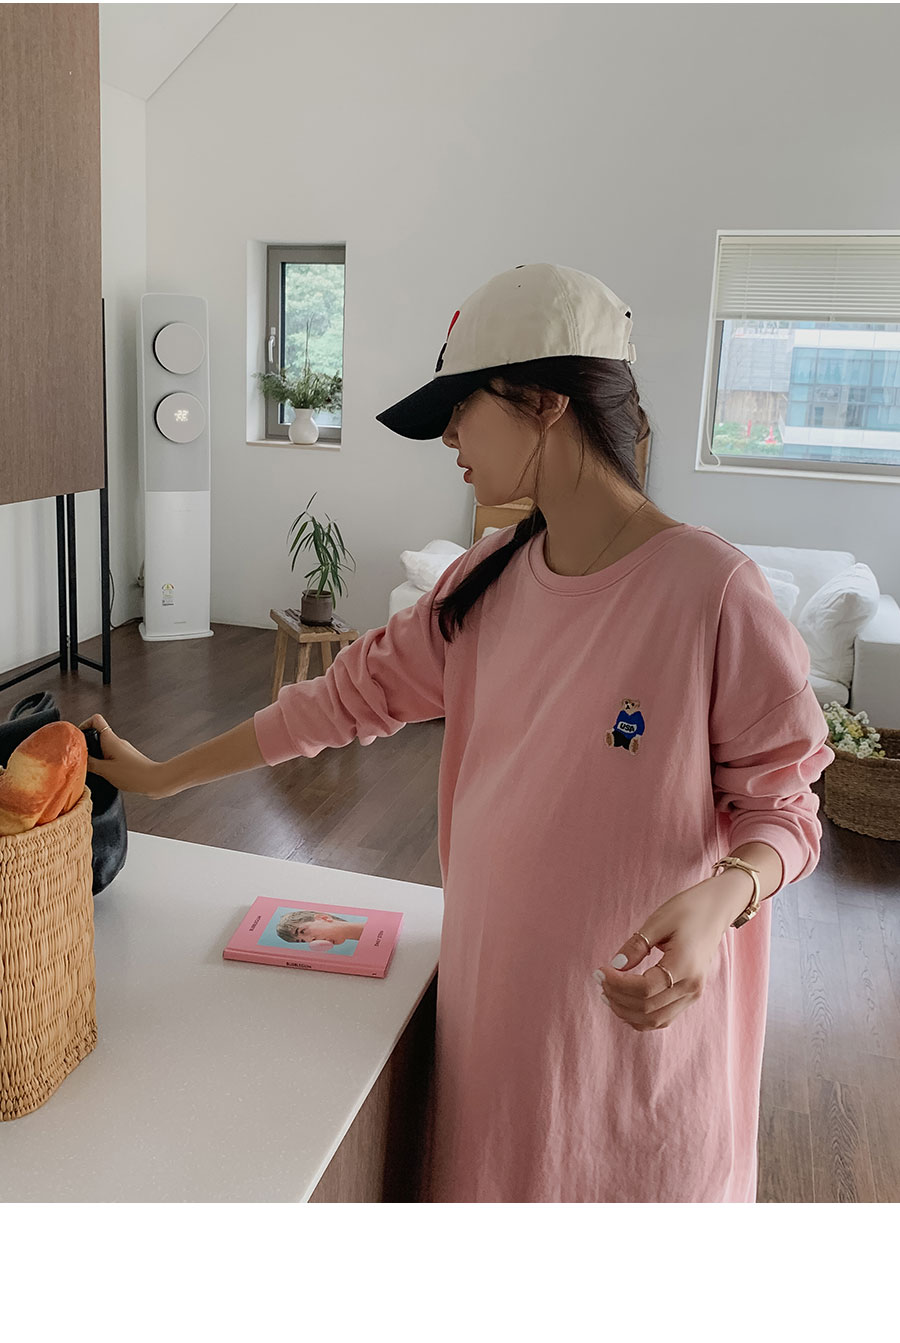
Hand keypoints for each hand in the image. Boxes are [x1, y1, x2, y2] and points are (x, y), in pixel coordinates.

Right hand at [79, 714, 173, 799]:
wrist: (155, 781)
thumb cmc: (134, 774)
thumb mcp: (105, 770)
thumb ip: (90, 763)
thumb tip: (78, 759)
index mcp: (110, 739)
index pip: (96, 719)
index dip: (84, 724)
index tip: (77, 737)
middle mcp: (117, 741)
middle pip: (97, 734)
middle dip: (87, 745)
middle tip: (82, 756)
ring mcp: (122, 749)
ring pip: (103, 747)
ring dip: (96, 755)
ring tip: (93, 768)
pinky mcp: (126, 758)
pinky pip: (110, 755)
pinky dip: (104, 762)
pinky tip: (105, 773)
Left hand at [592, 873, 750, 1031]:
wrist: (717, 910)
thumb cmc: (688, 909)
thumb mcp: (659, 920)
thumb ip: (636, 945)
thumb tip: (615, 965)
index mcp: (685, 966)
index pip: (645, 989)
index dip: (617, 983)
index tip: (600, 970)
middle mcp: (692, 986)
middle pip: (647, 1008)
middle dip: (617, 997)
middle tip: (599, 979)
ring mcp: (693, 994)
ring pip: (655, 1019)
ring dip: (626, 1010)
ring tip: (606, 992)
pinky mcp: (690, 996)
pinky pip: (663, 1017)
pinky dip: (641, 1015)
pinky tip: (623, 1002)